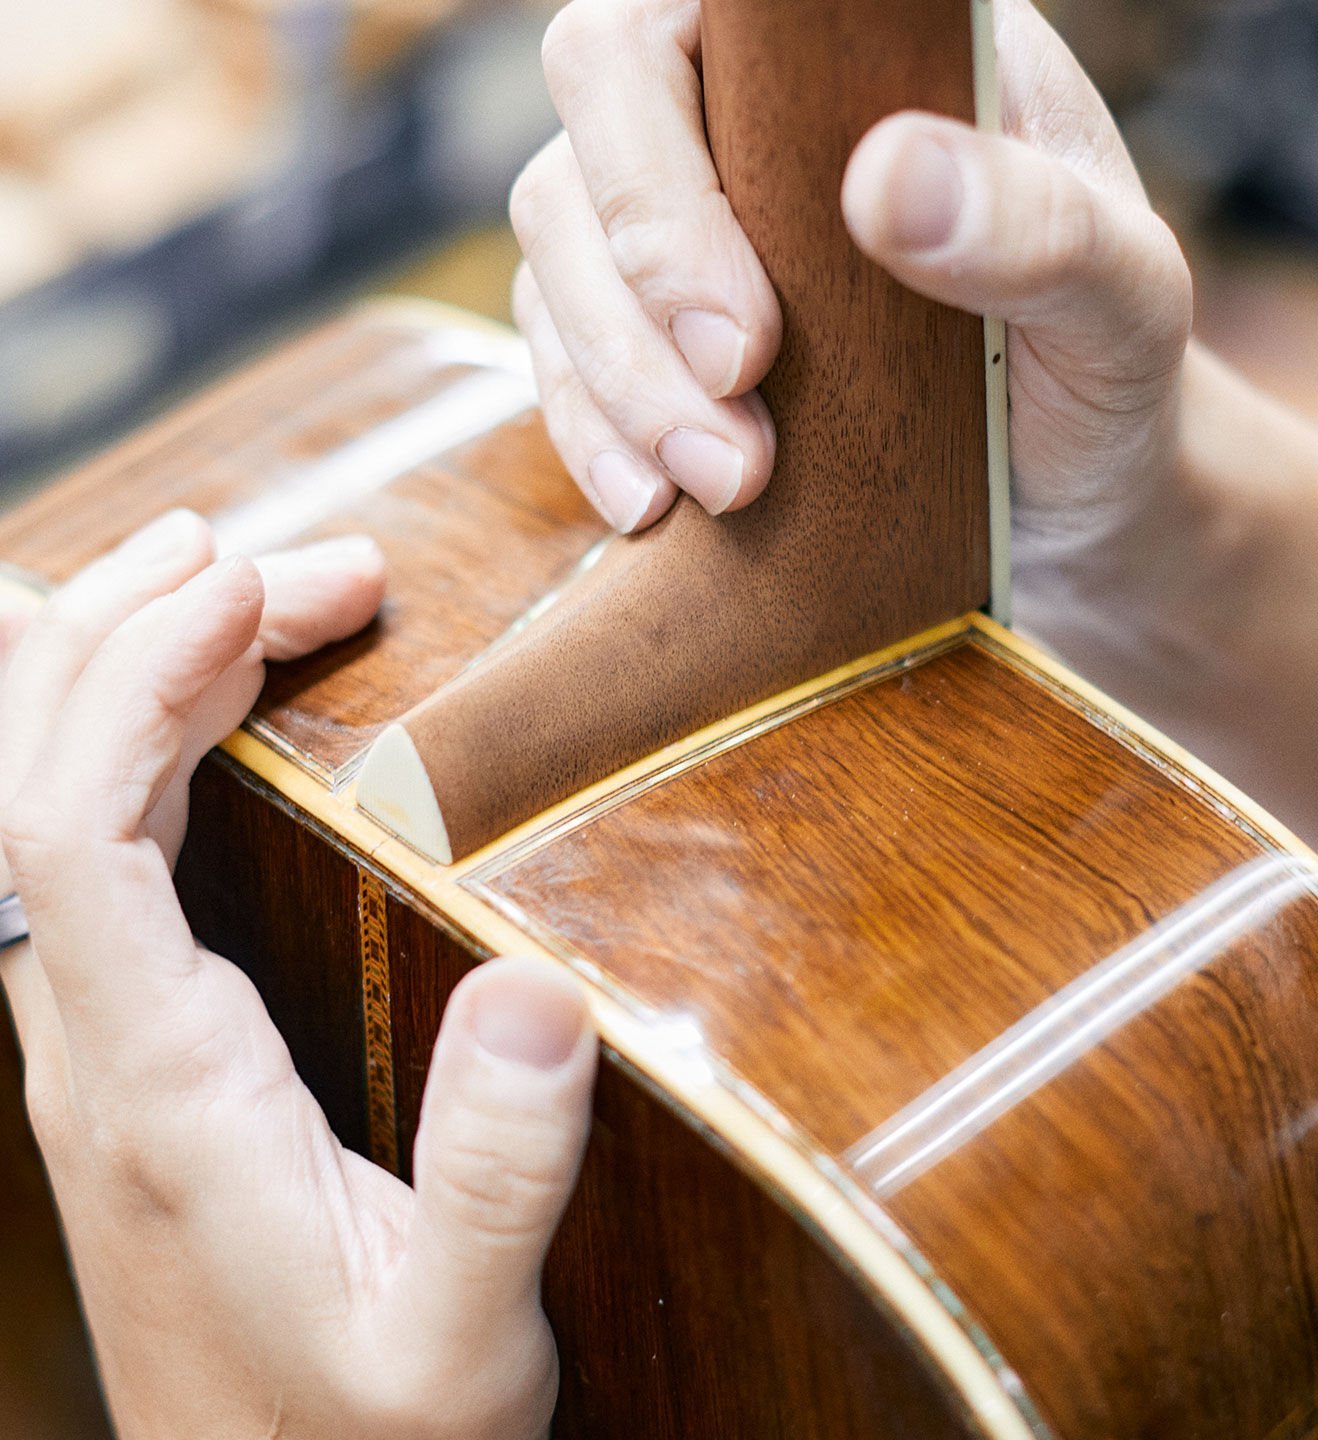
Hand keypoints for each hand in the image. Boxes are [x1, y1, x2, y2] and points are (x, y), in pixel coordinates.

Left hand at [0, 513, 598, 1439]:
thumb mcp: (462, 1335)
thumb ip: (497, 1172)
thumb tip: (539, 991)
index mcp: (156, 1091)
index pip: (68, 833)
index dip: (139, 682)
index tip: (251, 588)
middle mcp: (89, 1051)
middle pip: (35, 782)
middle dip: (141, 634)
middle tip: (288, 557)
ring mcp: (94, 1048)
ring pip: (44, 805)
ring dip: (125, 674)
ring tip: (243, 584)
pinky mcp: (128, 1053)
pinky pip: (78, 851)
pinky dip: (127, 744)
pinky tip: (173, 700)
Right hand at [509, 0, 1193, 641]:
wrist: (1067, 499)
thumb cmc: (1100, 378)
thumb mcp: (1121, 303)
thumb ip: (1040, 228)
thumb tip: (888, 182)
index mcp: (859, 52)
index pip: (686, 30)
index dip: (666, 173)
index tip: (752, 341)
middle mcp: (752, 117)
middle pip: (588, 138)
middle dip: (636, 309)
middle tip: (734, 450)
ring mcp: (689, 225)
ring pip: (552, 254)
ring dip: (612, 387)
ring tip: (720, 489)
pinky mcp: (655, 333)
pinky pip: (560, 355)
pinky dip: (590, 434)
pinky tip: (652, 506)